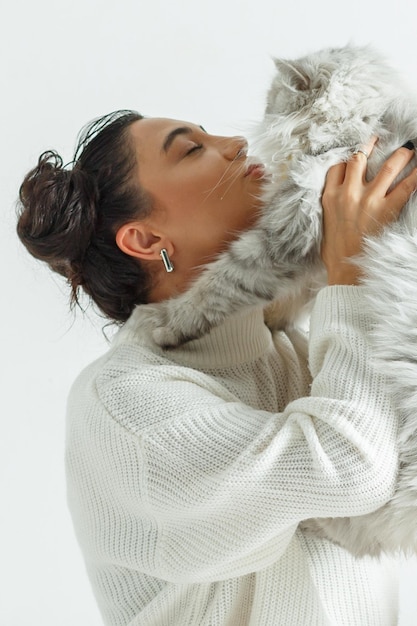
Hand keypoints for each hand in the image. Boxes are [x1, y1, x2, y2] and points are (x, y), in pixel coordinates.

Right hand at [321, 138, 416, 284]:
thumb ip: (330, 206)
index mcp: (330, 197)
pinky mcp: (386, 209)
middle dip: (370, 145)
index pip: (337, 166)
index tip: (356, 153)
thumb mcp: (324, 224)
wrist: (345, 272)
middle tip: (379, 138)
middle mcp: (348, 193)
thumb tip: (337, 200)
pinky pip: (407, 186)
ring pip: (388, 166)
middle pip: (359, 158)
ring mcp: (368, 199)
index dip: (347, 157)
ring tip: (409, 149)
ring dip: (401, 155)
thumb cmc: (334, 254)